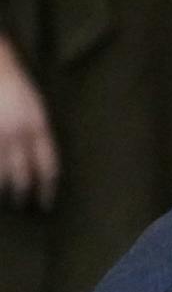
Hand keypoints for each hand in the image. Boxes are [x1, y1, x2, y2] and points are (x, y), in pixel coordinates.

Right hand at [0, 37, 57, 210]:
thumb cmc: (17, 87)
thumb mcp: (37, 110)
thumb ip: (39, 135)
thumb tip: (39, 163)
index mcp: (39, 128)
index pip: (48, 167)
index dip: (47, 189)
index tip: (46, 203)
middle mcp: (18, 135)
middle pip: (23, 176)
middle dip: (23, 194)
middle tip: (23, 205)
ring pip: (2, 173)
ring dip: (4, 189)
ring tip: (6, 199)